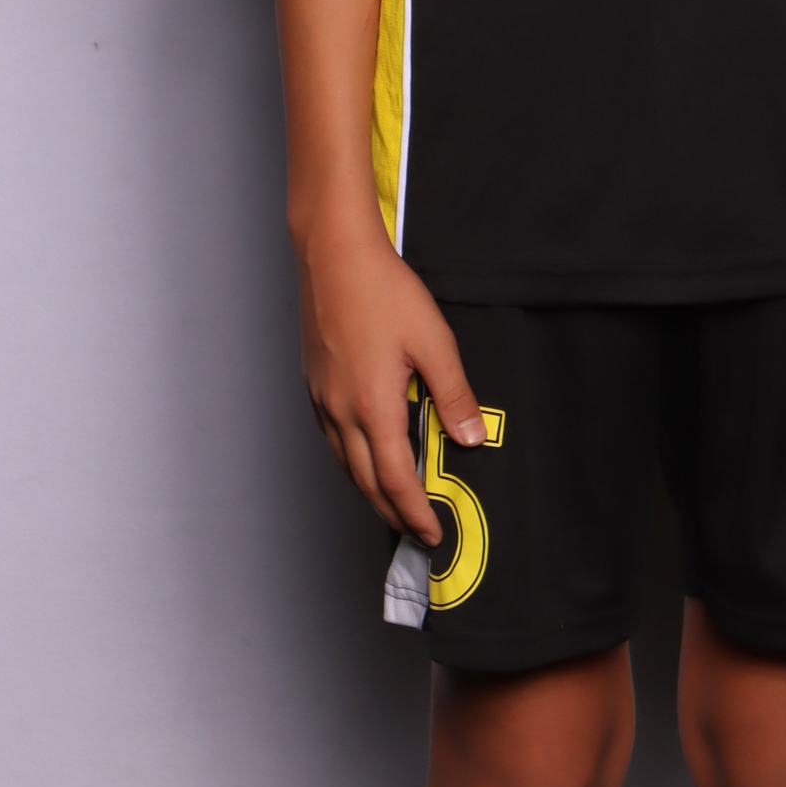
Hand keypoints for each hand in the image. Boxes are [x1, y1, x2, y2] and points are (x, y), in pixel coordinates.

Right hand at [295, 211, 483, 544]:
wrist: (334, 254)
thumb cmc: (381, 290)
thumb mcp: (433, 341)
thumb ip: (453, 394)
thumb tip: (471, 437)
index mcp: (373, 407)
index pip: (394, 480)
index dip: (414, 512)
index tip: (431, 532)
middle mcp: (341, 411)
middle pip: (364, 482)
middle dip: (391, 513)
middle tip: (414, 530)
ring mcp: (322, 398)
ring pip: (344, 463)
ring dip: (369, 490)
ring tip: (393, 502)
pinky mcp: (314, 383)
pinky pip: (332, 439)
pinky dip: (351, 461)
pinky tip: (364, 454)